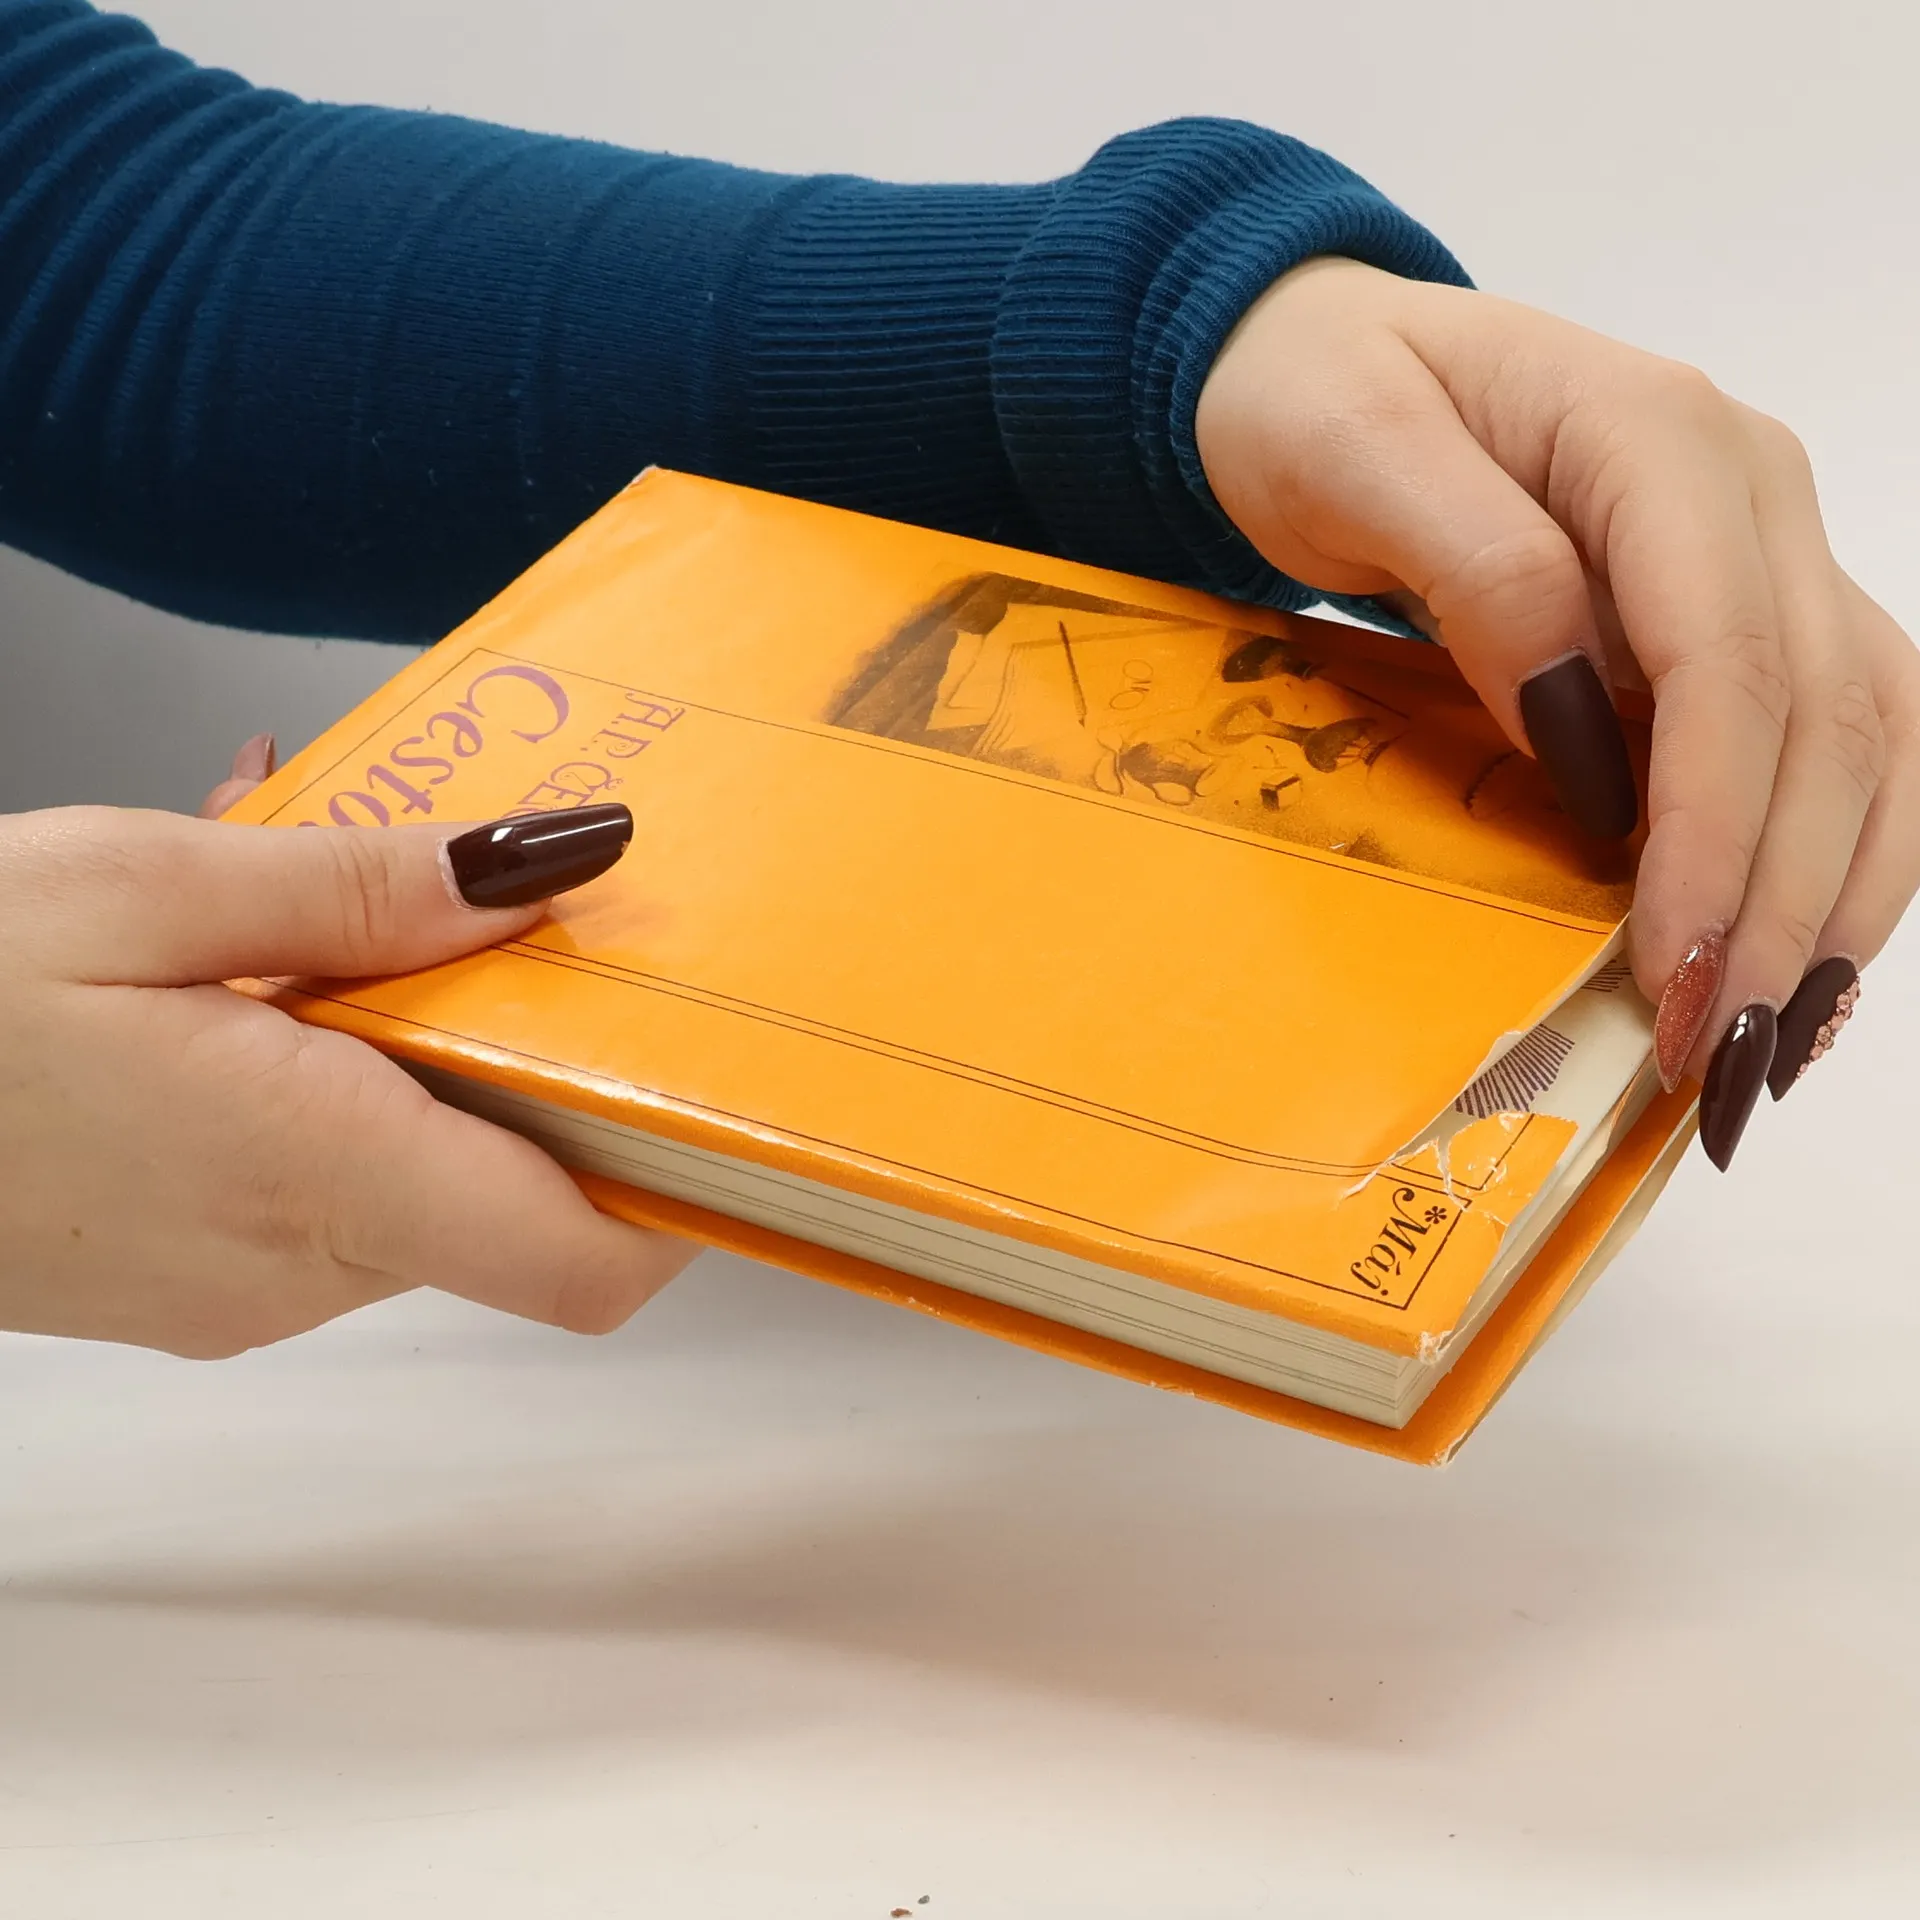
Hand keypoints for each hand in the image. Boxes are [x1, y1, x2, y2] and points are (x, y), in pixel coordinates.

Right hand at [0, 792, 695, 1356]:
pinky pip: (324, 1174)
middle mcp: (298, 1264)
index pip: (583, 1258)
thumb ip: (362, 892)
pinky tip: (258, 960)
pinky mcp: (190, 1271)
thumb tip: (546, 869)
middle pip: (513, 1185)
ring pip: (416, 1166)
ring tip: (332, 902)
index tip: (702, 1069)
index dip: (675, 1181)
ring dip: (415, 1042)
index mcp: (319, 1174)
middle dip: (528, 1048)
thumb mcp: (142, 891)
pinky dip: (330, 1077)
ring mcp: (238, 1284)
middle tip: (501, 906)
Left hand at [1196, 257, 1919, 1166]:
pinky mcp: (1743, 609)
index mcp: (1658, 436)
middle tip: (1719, 1054)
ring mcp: (1761, 547)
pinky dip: (1829, 856)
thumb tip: (1592, 739)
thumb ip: (1486, 573)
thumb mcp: (1355, 457)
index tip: (1678, 962)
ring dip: (1832, 898)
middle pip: (1824, 715)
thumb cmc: (1316, 398)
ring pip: (1866, 736)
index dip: (1718, 827)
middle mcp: (1748, 490)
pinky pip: (1834, 738)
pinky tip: (1795, 959)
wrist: (1318, 355)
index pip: (1733, 659)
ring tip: (1772, 1044)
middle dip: (1780, 899)